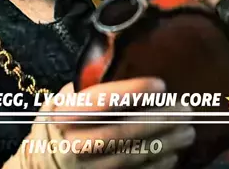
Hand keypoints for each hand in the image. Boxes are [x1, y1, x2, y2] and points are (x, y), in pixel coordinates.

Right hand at [4, 77, 194, 168]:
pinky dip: (155, 166)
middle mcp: (74, 140)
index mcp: (65, 113)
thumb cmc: (58, 122)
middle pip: (123, 130)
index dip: (133, 92)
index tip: (161, 84)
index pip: (103, 100)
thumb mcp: (62, 99)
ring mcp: (86, 166)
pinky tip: (173, 155)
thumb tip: (124, 68)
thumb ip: (87, 89)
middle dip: (158, 120)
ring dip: (164, 144)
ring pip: (131, 156)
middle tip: (185, 110)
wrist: (40, 163)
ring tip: (187, 131)